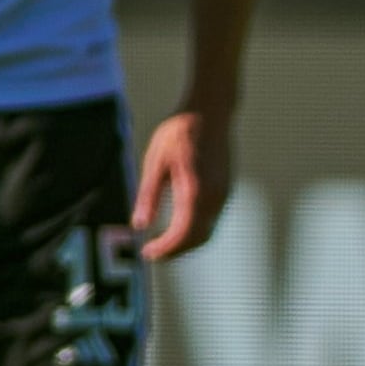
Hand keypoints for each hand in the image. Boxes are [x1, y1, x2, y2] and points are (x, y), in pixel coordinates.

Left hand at [134, 106, 233, 260]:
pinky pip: (212, 219)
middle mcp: (214, 197)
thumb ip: (149, 195)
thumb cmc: (180, 131)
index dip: (165, 249)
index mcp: (196, 191)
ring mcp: (223, 194)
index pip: (183, 234)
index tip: (147, 254)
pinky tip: (178, 226)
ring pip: (207, 231)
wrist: (211, 111)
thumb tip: (139, 225)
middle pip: (198, 238)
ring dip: (186, 243)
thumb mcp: (156, 161)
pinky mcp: (225, 190)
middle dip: (175, 251)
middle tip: (152, 253)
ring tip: (162, 243)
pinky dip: (195, 230)